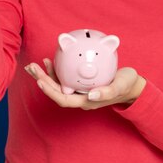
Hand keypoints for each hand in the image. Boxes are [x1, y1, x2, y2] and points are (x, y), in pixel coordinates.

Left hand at [24, 58, 144, 110]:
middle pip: (56, 91)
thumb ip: (108, 92)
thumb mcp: (120, 86)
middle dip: (42, 80)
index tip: (40, 80)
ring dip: (44, 76)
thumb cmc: (126, 85)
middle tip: (32, 68)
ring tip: (34, 65)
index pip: (64, 99)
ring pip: (57, 85)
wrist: (131, 85)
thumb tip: (91, 95)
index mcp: (86, 101)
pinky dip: (55, 70)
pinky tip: (50, 60)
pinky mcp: (80, 84)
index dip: (50, 91)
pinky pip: (64, 78)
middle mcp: (80, 97)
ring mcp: (79, 91)